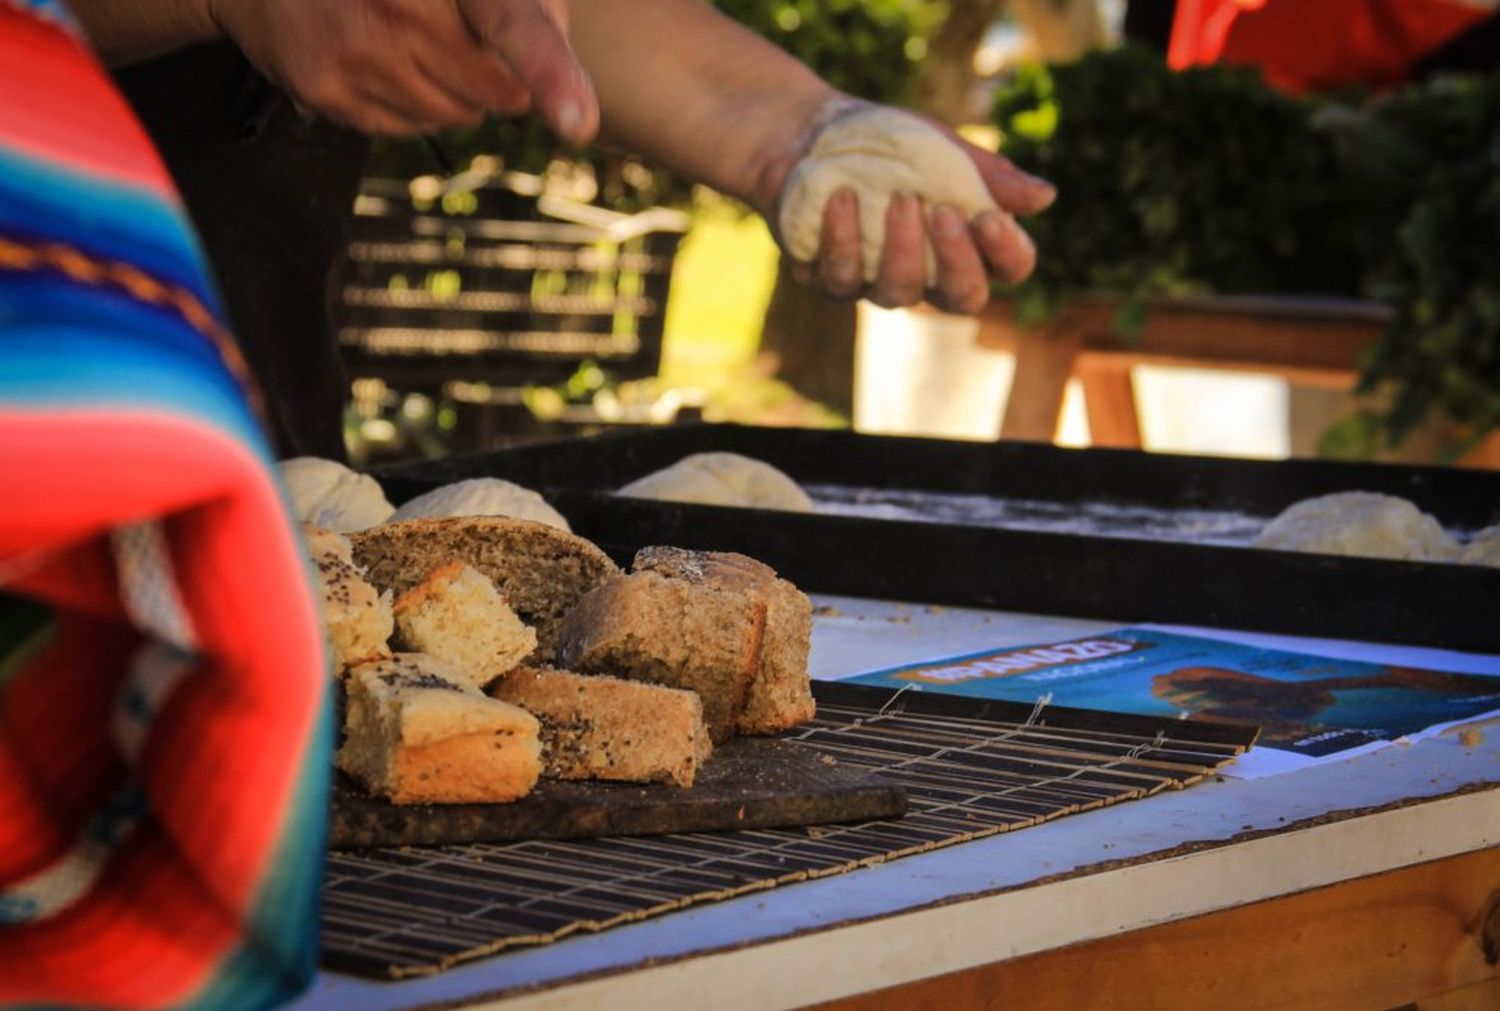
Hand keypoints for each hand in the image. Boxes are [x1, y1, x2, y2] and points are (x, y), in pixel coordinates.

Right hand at [209, 0, 598, 142]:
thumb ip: (531, 9)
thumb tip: (555, 85)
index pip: (513, 25)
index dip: (550, 71)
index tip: (580, 123)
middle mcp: (399, 8)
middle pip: (499, 93)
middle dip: (498, 76)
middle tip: (459, 32)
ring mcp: (357, 52)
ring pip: (454, 117)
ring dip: (455, 93)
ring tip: (412, 38)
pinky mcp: (325, 90)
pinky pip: (407, 128)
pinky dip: (410, 103)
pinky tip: (378, 57)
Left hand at [788, 126, 1053, 314]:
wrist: (811, 133)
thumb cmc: (888, 143)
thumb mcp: (942, 148)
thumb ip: (988, 174)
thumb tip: (1046, 197)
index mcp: (969, 243)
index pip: (1008, 268)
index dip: (1007, 253)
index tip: (990, 217)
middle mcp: (929, 275)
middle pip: (963, 300)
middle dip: (957, 262)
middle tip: (943, 213)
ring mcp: (877, 283)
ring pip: (899, 295)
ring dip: (902, 250)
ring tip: (899, 198)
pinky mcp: (830, 280)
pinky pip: (841, 278)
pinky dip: (843, 238)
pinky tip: (842, 198)